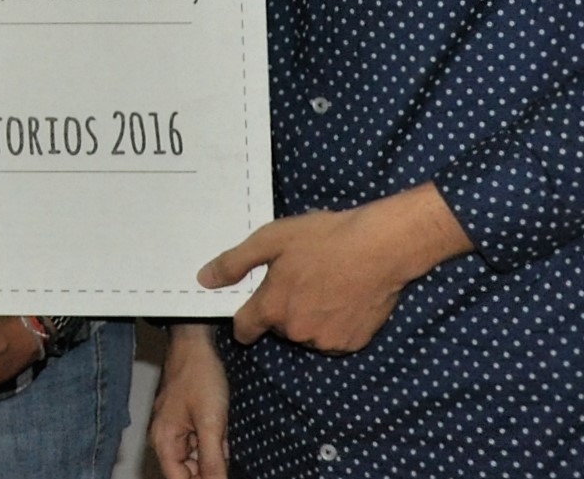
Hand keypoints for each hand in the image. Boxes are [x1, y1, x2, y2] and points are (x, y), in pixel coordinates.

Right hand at [150, 323, 229, 476]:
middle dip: (212, 465)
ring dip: (216, 452)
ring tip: (221, 428)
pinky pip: (203, 443)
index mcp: (164, 442)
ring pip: (199, 458)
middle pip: (190, 472)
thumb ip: (213, 460)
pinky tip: (221, 425)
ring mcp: (176, 431)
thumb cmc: (199, 376)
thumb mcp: (211, 423)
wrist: (196, 343)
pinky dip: (216, 440)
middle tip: (221, 441)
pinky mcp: (187, 422)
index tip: (221, 475)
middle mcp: (165, 440)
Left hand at [199, 184, 470, 351]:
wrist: (379, 248)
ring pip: (306, 335)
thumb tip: (203, 279)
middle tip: (302, 281)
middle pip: (279, 328)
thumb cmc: (324, 238)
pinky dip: (335, 325)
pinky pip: (333, 339)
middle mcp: (296, 331)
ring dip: (310, 318)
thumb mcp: (272, 240)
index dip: (246, 320)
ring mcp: (325, 341)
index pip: (245, 328)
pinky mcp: (351, 344)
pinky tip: (344, 299)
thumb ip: (234, 262)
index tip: (252, 312)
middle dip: (284, 310)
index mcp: (272, 307)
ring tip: (325, 287)